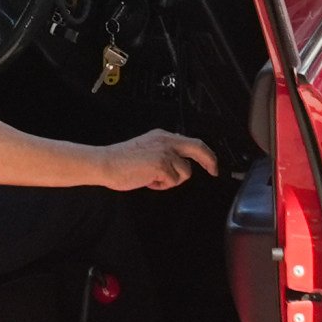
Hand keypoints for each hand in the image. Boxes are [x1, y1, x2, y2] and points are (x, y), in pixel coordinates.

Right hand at [96, 129, 219, 190]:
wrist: (106, 163)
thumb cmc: (122, 159)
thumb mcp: (147, 147)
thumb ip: (164, 151)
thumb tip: (180, 161)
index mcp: (163, 136)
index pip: (191, 142)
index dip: (205, 153)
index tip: (211, 164)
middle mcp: (166, 141)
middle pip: (198, 148)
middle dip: (210, 160)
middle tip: (214, 171)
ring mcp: (165, 152)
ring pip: (185, 172)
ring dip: (172, 181)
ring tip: (154, 179)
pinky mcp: (162, 165)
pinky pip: (173, 181)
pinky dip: (162, 186)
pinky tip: (148, 181)